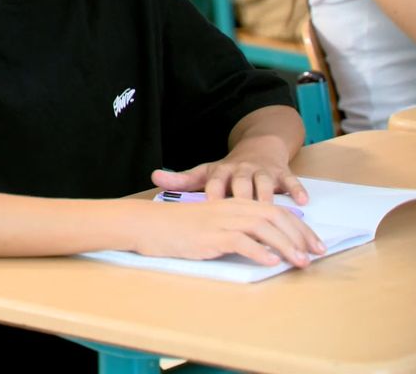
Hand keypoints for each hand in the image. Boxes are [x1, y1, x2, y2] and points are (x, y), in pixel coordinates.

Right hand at [135, 198, 325, 267]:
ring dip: (286, 245)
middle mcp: (231, 208)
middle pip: (275, 217)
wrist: (148, 224)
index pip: (275, 211)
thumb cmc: (179, 228)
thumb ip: (236, 230)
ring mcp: (221, 221)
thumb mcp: (211, 224)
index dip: (298, 227)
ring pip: (263, 228)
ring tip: (300, 262)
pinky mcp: (209, 236)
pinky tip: (271, 262)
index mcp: (234, 203)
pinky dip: (259, 251)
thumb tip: (264, 248)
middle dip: (300, 235)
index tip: (314, 243)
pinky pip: (240, 241)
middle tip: (317, 253)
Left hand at [151, 135, 307, 204]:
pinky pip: (291, 182)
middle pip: (242, 185)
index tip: (210, 209)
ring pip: (266, 185)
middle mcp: (242, 170)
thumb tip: (153, 176)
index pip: (215, 183)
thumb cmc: (229, 168)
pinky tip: (302, 203)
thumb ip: (182, 179)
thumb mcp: (206, 171)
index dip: (213, 195)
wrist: (259, 146)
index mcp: (222, 171)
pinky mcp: (282, 173)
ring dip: (270, 200)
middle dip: (243, 200)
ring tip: (273, 218)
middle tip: (244, 221)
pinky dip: (296, 191)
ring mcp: (263, 171)